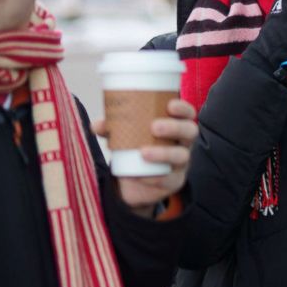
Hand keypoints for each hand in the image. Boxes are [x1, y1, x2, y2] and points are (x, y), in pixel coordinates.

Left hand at [92, 98, 197, 216]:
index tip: (170, 105)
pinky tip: (140, 175)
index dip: (183, 108)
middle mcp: (183, 143)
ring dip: (164, 153)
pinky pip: (169, 179)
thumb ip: (113, 128)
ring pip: (182, 156)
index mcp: (175, 126)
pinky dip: (154, 177)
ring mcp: (181, 163)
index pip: (188, 114)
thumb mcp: (125, 136)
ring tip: (143, 152)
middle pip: (190, 131)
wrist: (136, 181)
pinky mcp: (174, 181)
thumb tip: (96, 125)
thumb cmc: (136, 148)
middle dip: (174, 127)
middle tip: (154, 127)